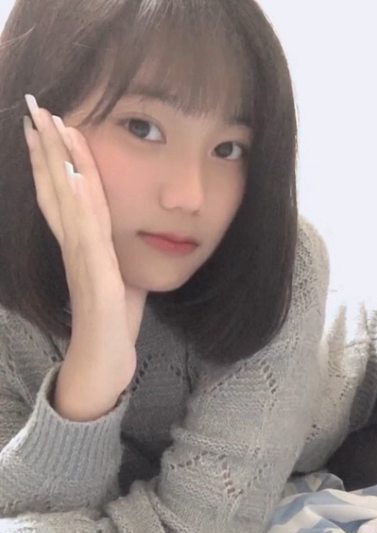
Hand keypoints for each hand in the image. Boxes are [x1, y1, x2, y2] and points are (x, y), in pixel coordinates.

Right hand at [23, 95, 146, 390]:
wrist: (103, 369)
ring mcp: (82, 264)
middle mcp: (76, 250)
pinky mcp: (95, 282)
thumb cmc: (111, 326)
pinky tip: (71, 174)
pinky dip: (77, 203)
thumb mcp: (119, 280)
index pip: (62, 196)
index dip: (52, 160)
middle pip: (55, 191)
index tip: (49, 125)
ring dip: (56, 162)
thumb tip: (127, 237)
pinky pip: (86, 235)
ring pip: (66, 204)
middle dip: (46, 148)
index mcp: (82, 247)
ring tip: (49, 123)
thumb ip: (117, 256)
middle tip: (35, 105)